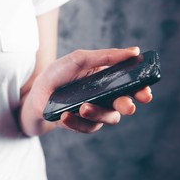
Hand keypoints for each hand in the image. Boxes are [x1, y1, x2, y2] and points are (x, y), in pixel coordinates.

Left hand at [20, 47, 152, 135]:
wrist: (34, 94)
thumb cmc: (57, 74)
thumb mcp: (78, 60)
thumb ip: (104, 56)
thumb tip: (134, 51)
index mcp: (107, 79)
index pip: (131, 85)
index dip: (141, 90)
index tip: (145, 92)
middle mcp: (105, 97)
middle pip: (124, 105)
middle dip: (126, 105)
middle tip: (126, 106)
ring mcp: (94, 112)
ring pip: (107, 118)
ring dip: (96, 113)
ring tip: (83, 107)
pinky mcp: (81, 124)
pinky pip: (86, 127)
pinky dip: (76, 121)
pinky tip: (65, 115)